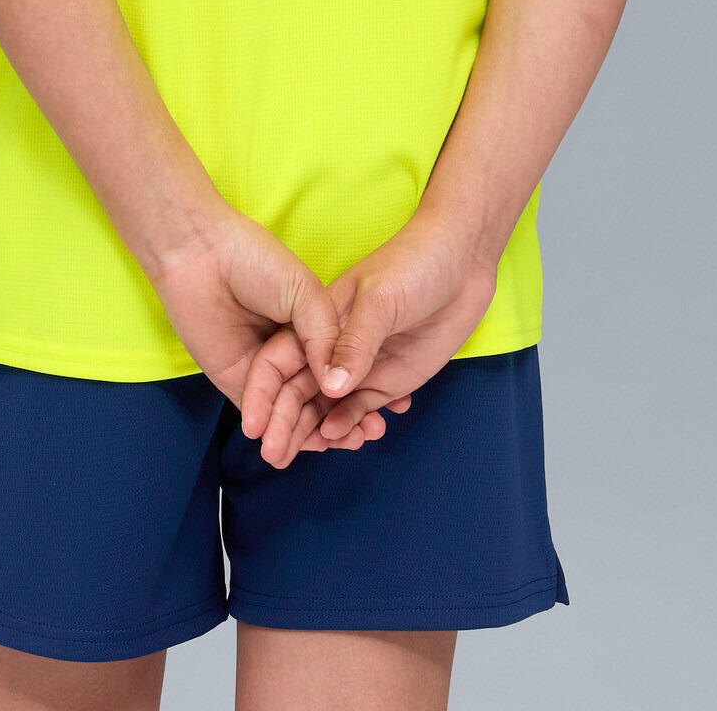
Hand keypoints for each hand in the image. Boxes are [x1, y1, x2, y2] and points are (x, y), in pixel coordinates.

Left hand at [146, 206, 393, 464]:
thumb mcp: (304, 292)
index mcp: (308, 325)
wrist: (202, 255)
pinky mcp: (236, 383)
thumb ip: (324, 336)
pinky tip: (317, 443)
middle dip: (347, 417)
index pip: (337, 368)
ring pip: (296, 412)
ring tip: (351, 444)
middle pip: (320, 395)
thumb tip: (339, 383)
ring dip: (322, 432)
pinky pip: (267, 416)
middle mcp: (288, 351)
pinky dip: (291, 433)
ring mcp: (262, 370)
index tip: (385, 408)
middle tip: (372, 434)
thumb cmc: (254, 260)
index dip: (361, 388)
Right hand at [254, 212, 499, 446]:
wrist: (463, 261)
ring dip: (317, 431)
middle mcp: (334, 347)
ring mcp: (362, 365)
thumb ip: (356, 343)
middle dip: (284, 424)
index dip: (263, 393)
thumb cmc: (414, 263)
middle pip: (299, 390)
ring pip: (328, 406)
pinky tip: (346, 438)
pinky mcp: (390, 378)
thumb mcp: (380, 299)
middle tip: (274, 456)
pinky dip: (352, 425)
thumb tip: (331, 388)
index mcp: (319, 320)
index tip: (253, 426)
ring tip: (312, 456)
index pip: (279, 361)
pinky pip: (362, 409)